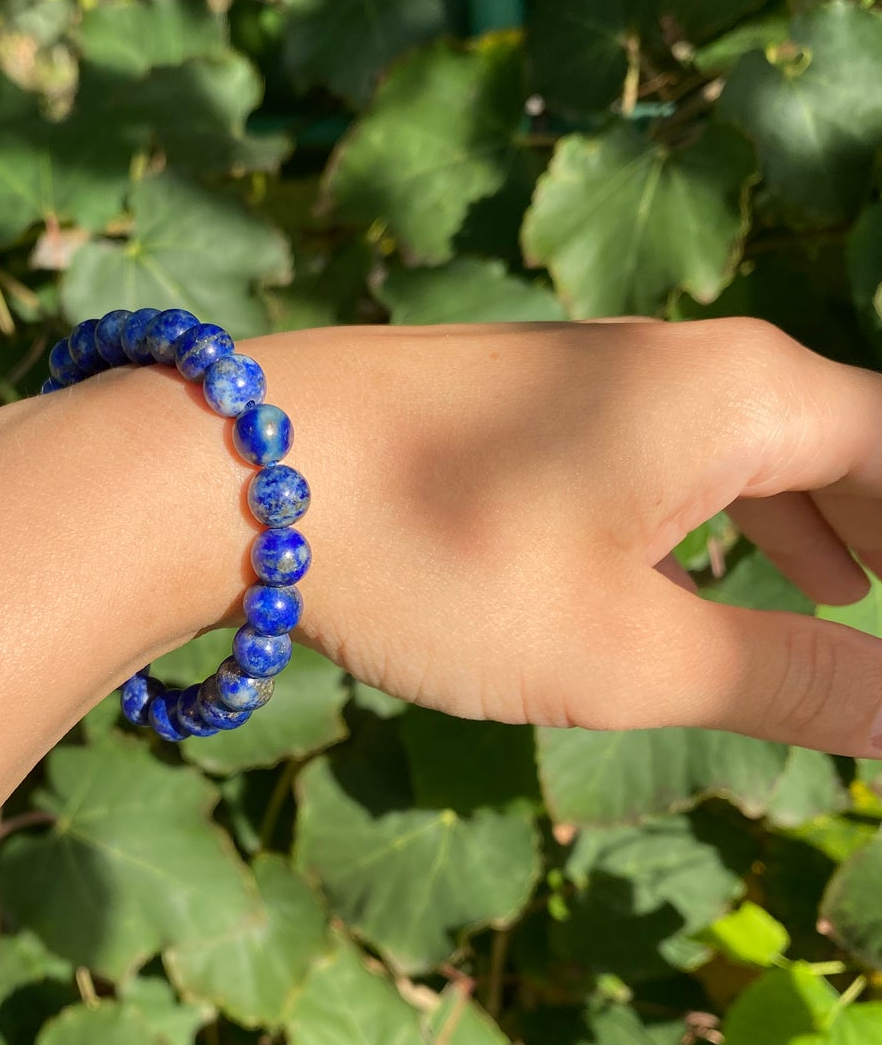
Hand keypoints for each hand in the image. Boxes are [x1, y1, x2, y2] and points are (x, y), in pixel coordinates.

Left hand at [165, 318, 881, 756]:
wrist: (226, 468)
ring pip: (753, 448)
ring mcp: (600, 376)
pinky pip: (674, 455)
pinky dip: (722, 521)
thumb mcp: (626, 651)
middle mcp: (688, 362)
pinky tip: (702, 580)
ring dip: (811, 528)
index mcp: (747, 396)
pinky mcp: (530, 406)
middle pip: (846, 444)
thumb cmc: (436, 558)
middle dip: (881, 537)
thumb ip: (788, 681)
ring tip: (840, 598)